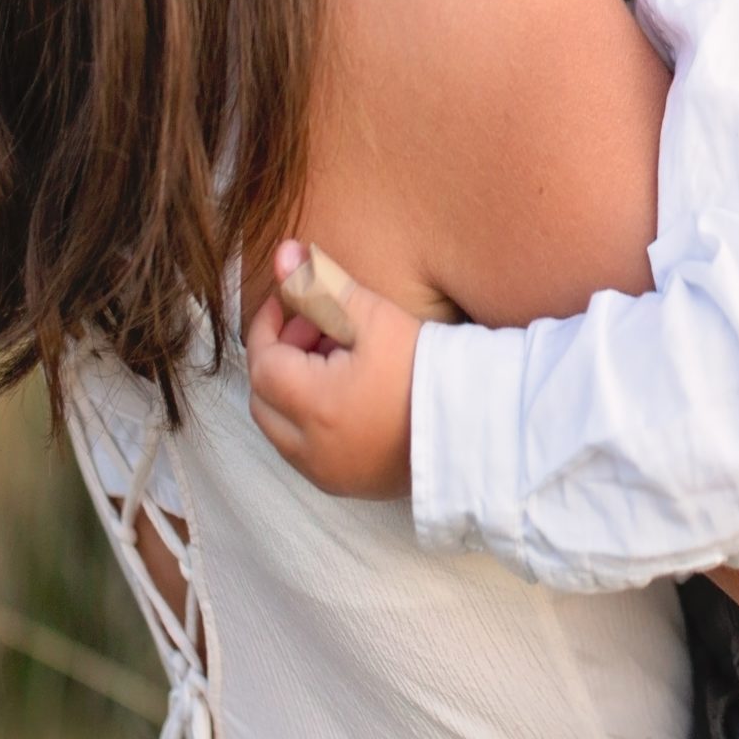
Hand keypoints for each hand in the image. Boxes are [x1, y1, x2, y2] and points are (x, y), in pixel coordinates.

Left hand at [245, 238, 419, 497]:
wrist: (476, 426)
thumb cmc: (426, 367)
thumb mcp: (374, 317)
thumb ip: (322, 285)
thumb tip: (282, 253)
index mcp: (313, 408)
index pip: (262, 363)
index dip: (268, 326)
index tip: (287, 302)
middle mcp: (310, 450)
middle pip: (264, 399)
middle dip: (279, 357)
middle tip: (315, 328)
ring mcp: (327, 474)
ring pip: (280, 429)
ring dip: (292, 390)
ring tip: (336, 358)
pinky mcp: (347, 485)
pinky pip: (305, 451)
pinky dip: (309, 420)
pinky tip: (347, 393)